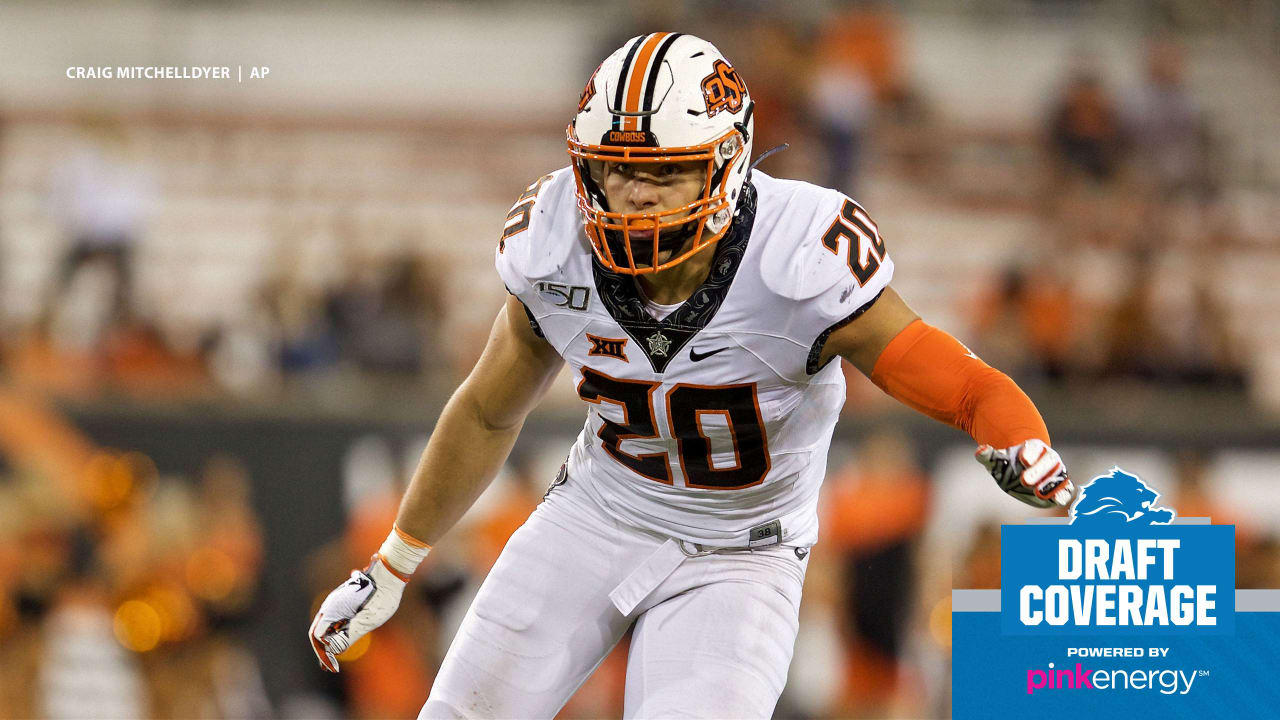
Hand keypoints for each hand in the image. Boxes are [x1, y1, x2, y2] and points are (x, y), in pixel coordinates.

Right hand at [308, 556, 406, 671]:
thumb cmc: (382, 596)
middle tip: (329, 668)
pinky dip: (333, 633)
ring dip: (327, 643)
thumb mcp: (369, 620)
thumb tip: (335, 650)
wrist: (390, 573)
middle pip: (318, 632)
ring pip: (324, 625)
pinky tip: (340, 643)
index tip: (331, 667)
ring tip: (333, 660)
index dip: (322, 654)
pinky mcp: (343, 601)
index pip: (318, 636)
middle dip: (322, 651)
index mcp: (334, 608)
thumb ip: (351, 635)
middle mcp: (331, 604)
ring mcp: (336, 601)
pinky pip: (332, 620)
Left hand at [975, 439, 1073, 508]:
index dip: (1030, 452)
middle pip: (1048, 461)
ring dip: (1051, 484)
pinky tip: (1056, 500)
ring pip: (1059, 475)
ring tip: (1039, 493)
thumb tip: (980, 450)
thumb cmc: (1007, 464)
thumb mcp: (996, 460)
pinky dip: (1062, 494)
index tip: (1022, 459)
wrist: (1019, 472)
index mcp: (1034, 447)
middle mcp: (1048, 457)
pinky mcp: (1059, 487)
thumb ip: (988, 455)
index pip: (1034, 447)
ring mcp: (1056, 472)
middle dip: (1037, 470)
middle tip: (1024, 481)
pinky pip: (1065, 490)